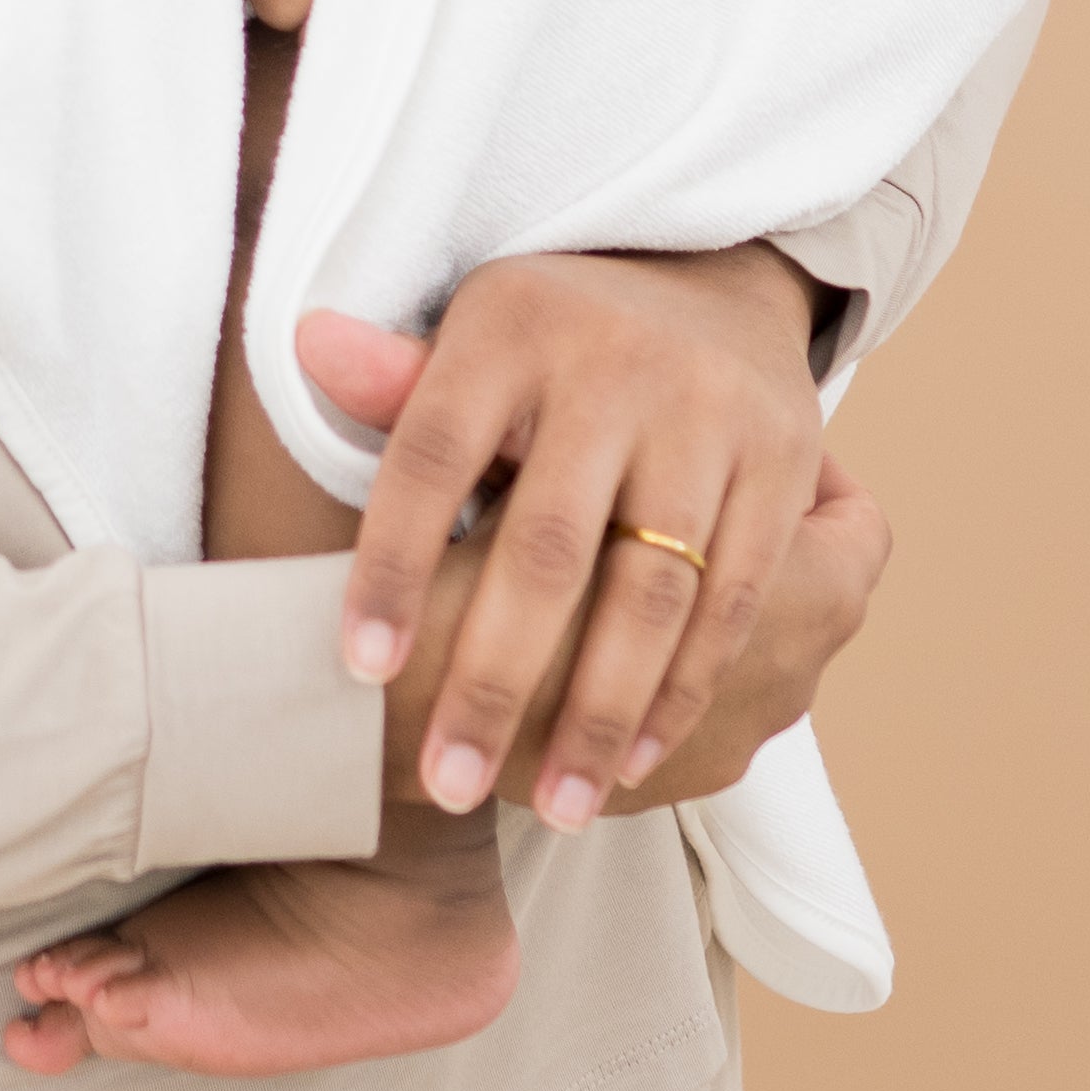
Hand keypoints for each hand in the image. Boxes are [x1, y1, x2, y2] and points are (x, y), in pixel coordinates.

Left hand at [303, 244, 826, 832]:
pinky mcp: (780, 461)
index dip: (392, 563)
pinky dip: (684, 690)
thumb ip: (398, 381)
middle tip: (445, 783)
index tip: (358, 669)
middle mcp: (616, 364)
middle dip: (496, 679)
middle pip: (546, 545)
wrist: (712, 281)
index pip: (431, 455)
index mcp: (513, 326)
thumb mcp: (473, 337)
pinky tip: (637, 763)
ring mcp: (707, 413)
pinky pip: (731, 597)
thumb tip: (308, 349)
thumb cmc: (552, 341)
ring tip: (554, 809)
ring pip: (649, 589)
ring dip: (600, 714)